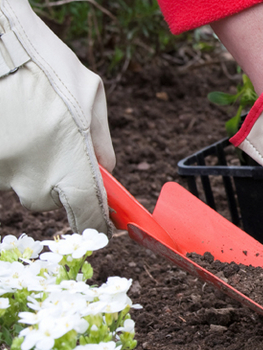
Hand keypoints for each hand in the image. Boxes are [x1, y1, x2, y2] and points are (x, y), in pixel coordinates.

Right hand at [0, 0, 114, 234]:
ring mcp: (2, 172)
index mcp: (70, 163)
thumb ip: (101, 140)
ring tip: (26, 127)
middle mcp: (34, 176)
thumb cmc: (45, 66)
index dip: (94, 221)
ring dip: (25, 166)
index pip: (86, 212)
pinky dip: (6, 155)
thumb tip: (106, 171)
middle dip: (54, 181)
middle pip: (46, 199)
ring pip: (18, 184)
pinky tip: (9, 127)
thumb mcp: (90, 96)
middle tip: (52, 146)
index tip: (100, 224)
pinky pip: (0, 170)